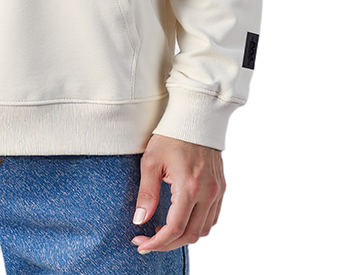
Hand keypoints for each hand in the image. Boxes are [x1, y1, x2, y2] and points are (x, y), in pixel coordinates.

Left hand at [130, 133, 224, 252]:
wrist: (195, 116)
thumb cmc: (171, 135)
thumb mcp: (151, 161)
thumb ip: (147, 194)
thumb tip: (139, 220)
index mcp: (189, 186)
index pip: (174, 228)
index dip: (157, 242)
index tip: (141, 244)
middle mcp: (208, 192)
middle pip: (191, 235)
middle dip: (168, 243)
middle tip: (148, 240)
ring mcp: (217, 190)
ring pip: (205, 230)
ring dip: (184, 236)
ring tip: (163, 231)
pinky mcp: (221, 187)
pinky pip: (212, 217)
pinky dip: (197, 225)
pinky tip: (181, 219)